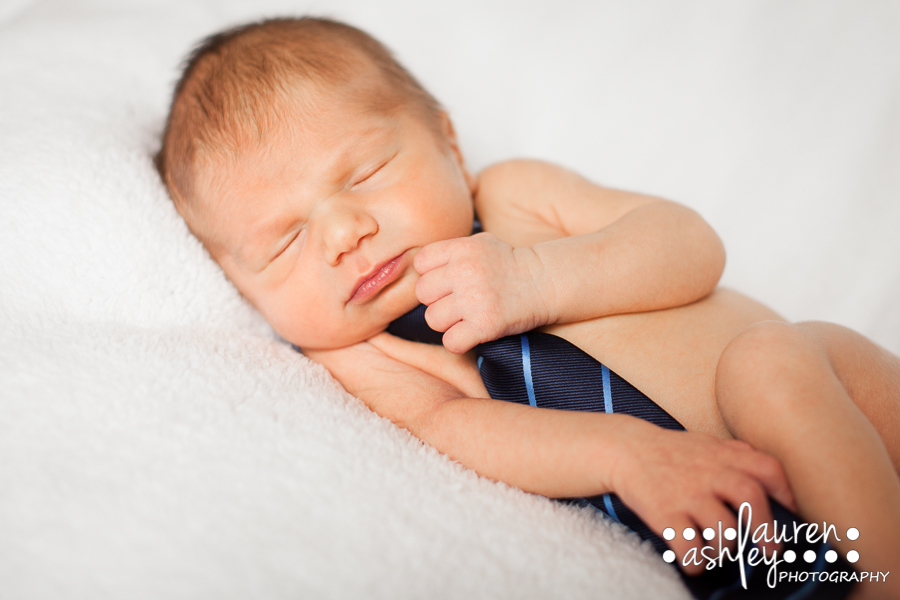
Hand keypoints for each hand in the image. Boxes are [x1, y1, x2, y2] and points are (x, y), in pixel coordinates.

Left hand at [414, 232, 555, 353]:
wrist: (545, 282)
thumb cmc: (509, 264)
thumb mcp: (481, 243)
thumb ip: (451, 250)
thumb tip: (420, 264)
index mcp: (462, 249)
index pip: (420, 263)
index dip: (430, 274)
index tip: (446, 281)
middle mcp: (465, 272)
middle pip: (422, 293)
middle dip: (436, 300)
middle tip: (456, 302)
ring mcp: (474, 299)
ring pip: (433, 319)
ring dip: (447, 323)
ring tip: (465, 317)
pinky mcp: (485, 325)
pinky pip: (451, 342)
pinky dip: (459, 342)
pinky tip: (471, 333)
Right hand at [610, 425, 795, 575]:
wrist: (624, 448)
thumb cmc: (672, 451)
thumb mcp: (707, 443)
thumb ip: (738, 455)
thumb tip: (776, 477)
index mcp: (724, 456)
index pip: (768, 469)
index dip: (788, 494)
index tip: (795, 515)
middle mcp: (709, 473)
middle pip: (751, 497)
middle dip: (766, 529)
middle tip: (771, 551)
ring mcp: (687, 494)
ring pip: (724, 530)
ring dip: (727, 549)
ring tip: (719, 550)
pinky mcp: (664, 513)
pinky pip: (689, 547)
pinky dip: (696, 561)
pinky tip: (694, 557)